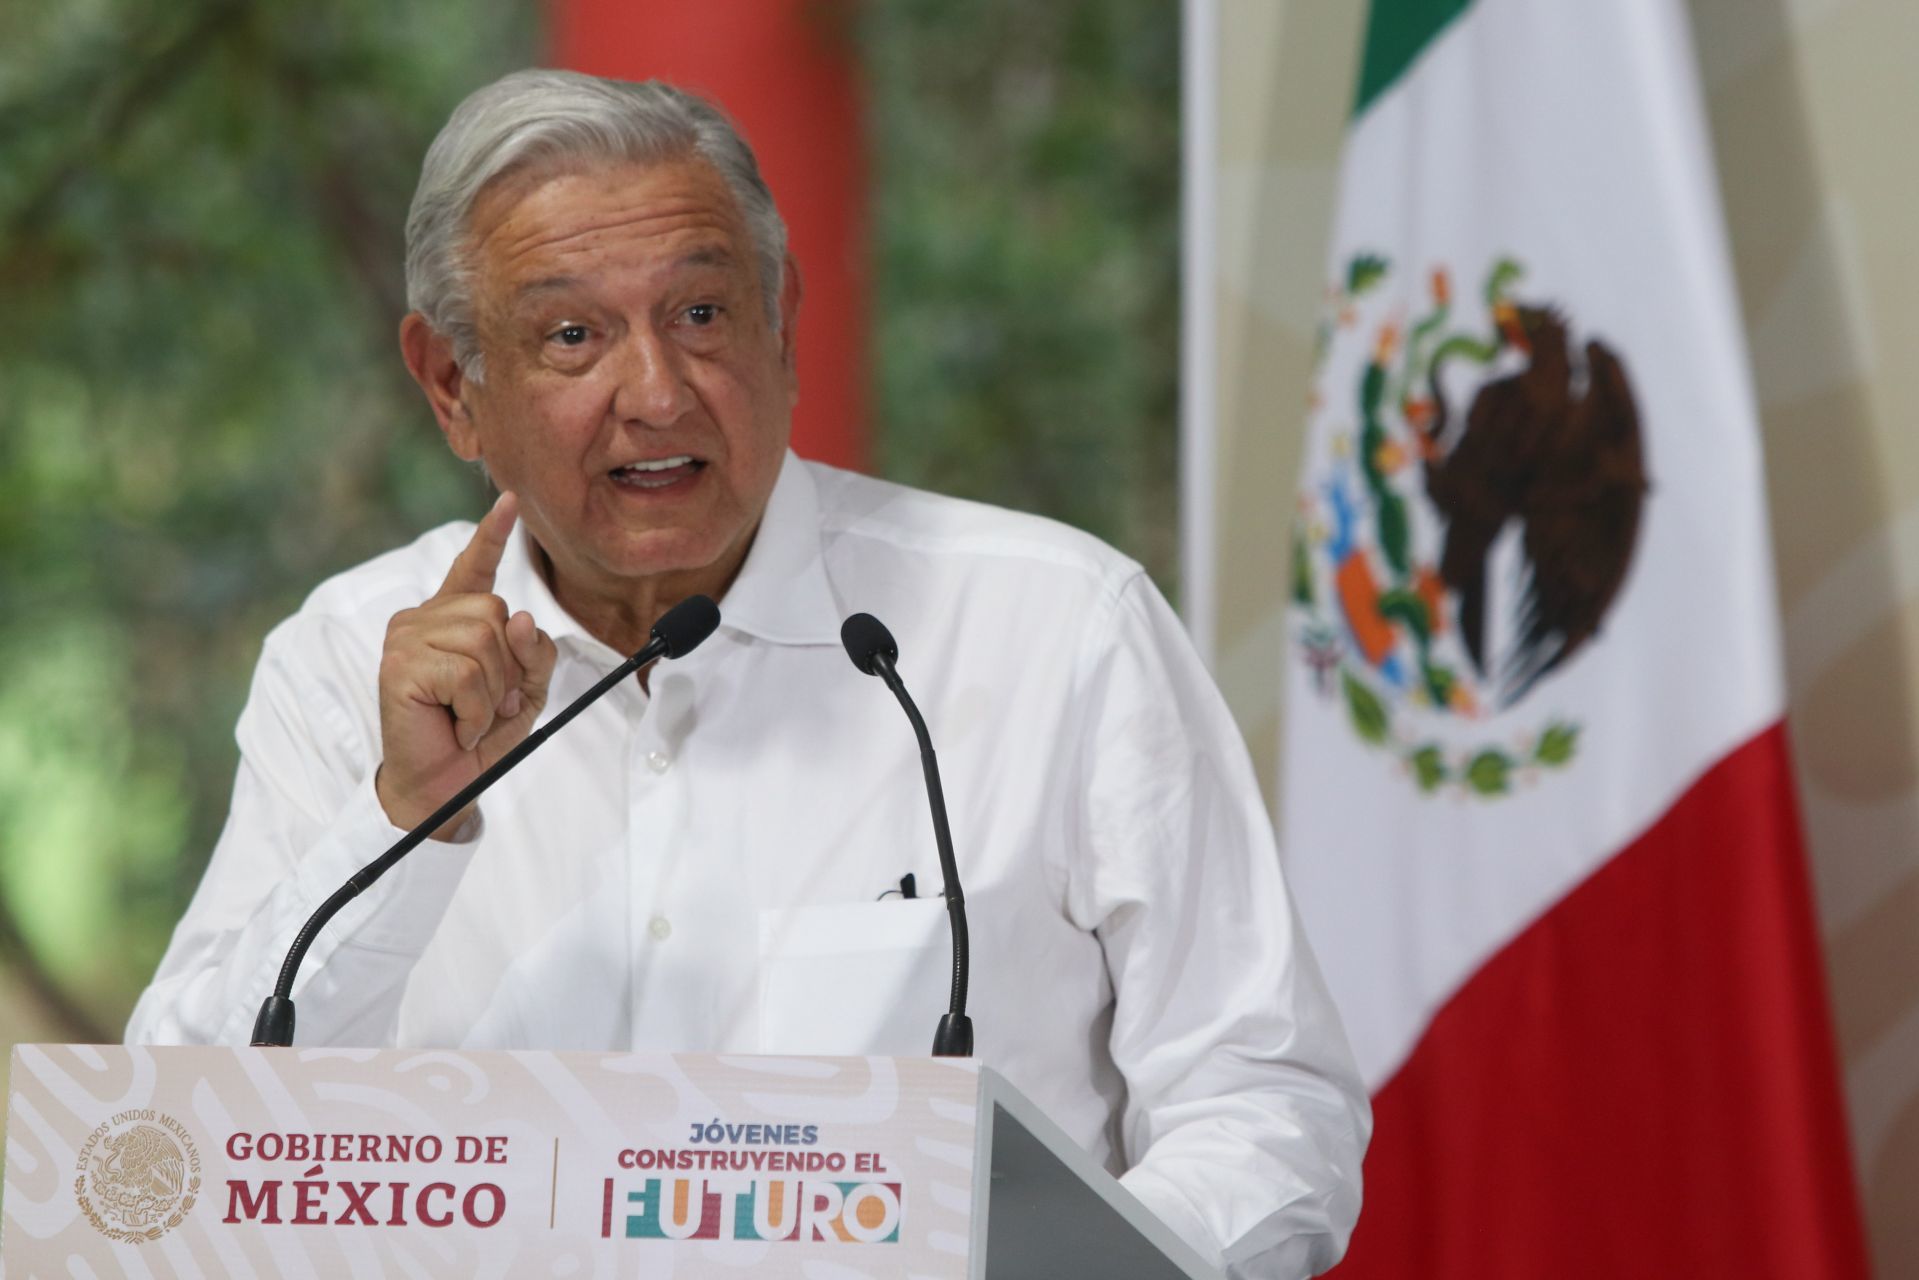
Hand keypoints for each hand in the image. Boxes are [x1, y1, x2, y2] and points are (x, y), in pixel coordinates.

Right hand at [374, 492, 557, 836]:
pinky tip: (458, 725)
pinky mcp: (399, 664)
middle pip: (496, 612)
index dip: (492, 537)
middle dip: (508, 668)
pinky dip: (478, 710)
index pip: (474, 570)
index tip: (510, 502)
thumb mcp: (524, 691)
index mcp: (452, 620)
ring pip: (484, 641)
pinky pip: (468, 674)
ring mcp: (406, 637)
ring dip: (493, 693)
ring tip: (470, 717)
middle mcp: (424, 618)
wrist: (443, 783)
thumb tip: (521, 617)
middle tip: (486, 705)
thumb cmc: (479, 735)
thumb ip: (533, 653)